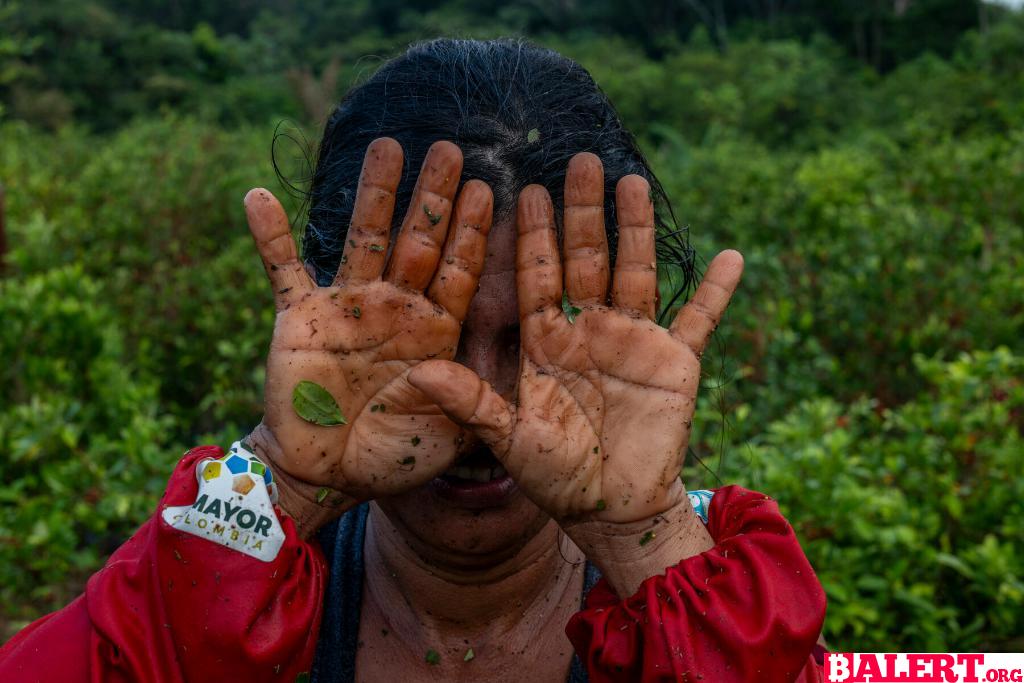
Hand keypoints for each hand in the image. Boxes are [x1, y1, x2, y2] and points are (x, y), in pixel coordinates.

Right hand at [244, 139, 492, 533]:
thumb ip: (469, 403)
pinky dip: (269, 237)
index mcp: (434, 330)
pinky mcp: (299, 318)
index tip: (488, 189)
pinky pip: (282, 270)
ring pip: (363, 238)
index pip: (459, 271)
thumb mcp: (446, 435)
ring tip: (386, 146)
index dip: (472, 233)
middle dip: (434, 197)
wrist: (327, 474)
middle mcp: (395, 308)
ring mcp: (348, 307)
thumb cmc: (392, 455)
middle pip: (418, 240)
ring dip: (374, 195)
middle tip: (449, 148)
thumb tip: (491, 370)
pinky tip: (256, 196)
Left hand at [409, 153, 742, 587]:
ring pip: (637, 270)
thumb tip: (418, 374)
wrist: (610, 508)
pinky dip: (717, 291)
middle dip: (582, 211)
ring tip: (634, 181)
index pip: (537, 276)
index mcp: (547, 341)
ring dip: (638, 229)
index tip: (522, 190)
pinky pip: (700, 318)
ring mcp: (634, 340)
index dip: (531, 235)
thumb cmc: (554, 476)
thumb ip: (471, 403)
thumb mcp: (509, 440)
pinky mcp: (676, 361)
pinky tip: (733, 257)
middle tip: (579, 160)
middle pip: (586, 257)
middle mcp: (588, 329)